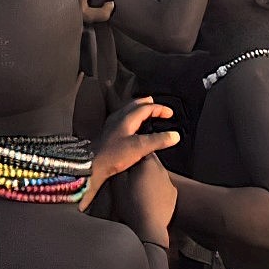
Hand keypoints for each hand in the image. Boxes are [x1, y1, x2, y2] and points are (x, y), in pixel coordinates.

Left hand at [81, 97, 178, 211]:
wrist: (93, 164)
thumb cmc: (114, 155)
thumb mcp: (139, 147)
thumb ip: (158, 140)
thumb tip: (175, 135)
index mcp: (127, 118)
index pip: (146, 108)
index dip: (159, 109)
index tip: (170, 113)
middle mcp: (118, 118)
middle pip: (135, 105)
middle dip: (147, 104)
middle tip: (156, 106)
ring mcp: (112, 125)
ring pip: (128, 111)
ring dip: (139, 110)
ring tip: (146, 113)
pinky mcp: (109, 133)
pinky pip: (123, 119)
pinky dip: (133, 118)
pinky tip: (133, 127)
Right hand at [113, 154, 177, 246]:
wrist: (148, 227)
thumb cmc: (131, 204)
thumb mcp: (117, 182)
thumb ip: (119, 166)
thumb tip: (120, 158)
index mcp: (147, 162)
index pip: (140, 148)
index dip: (130, 153)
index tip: (124, 160)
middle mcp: (161, 169)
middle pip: (148, 160)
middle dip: (139, 165)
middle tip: (128, 176)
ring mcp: (168, 182)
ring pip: (155, 173)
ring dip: (148, 176)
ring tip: (137, 189)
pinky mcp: (172, 195)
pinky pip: (162, 186)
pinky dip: (155, 188)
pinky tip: (147, 198)